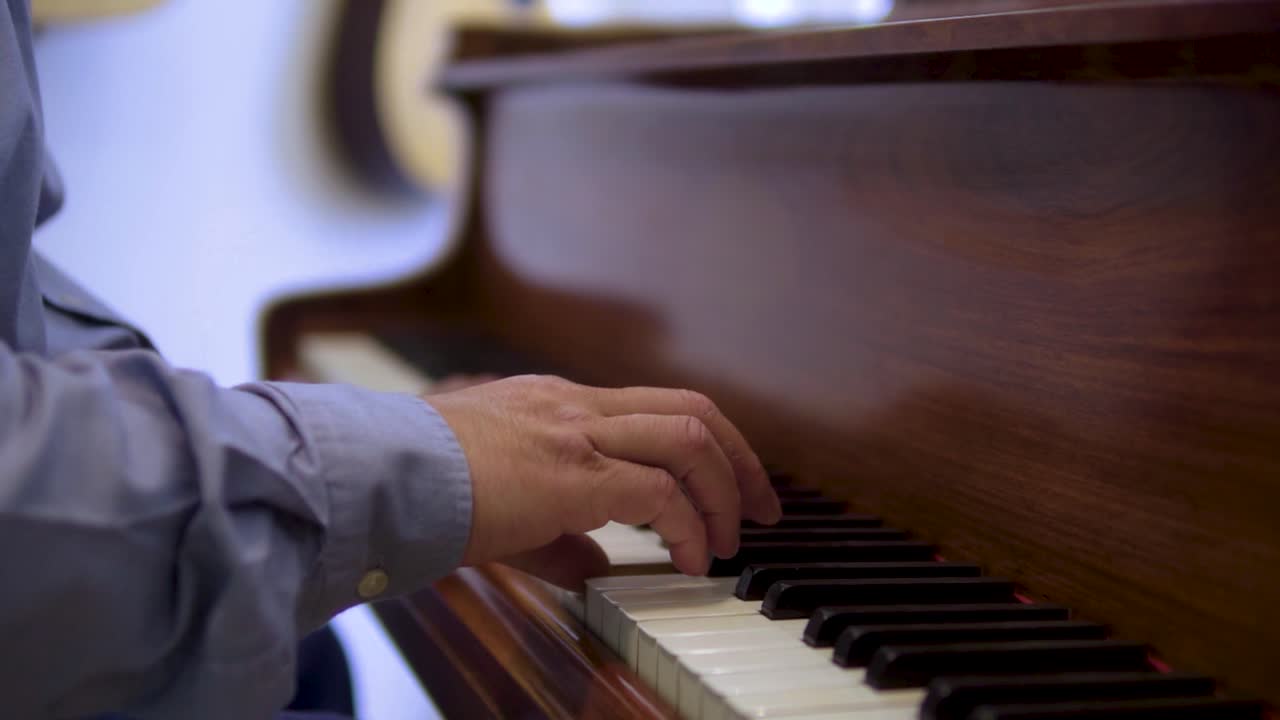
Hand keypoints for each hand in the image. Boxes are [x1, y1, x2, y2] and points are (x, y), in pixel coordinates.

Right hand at [425, 375, 780, 587]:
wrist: (379, 476)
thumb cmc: (426, 488)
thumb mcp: (503, 503)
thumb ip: (558, 534)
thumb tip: (597, 565)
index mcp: (561, 404)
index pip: (660, 407)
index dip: (709, 445)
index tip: (730, 488)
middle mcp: (577, 405)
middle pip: (694, 409)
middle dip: (741, 460)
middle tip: (763, 508)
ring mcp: (576, 431)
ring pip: (689, 437)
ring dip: (724, 490)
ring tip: (729, 539)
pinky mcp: (572, 472)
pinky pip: (659, 493)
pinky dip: (688, 527)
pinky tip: (688, 560)